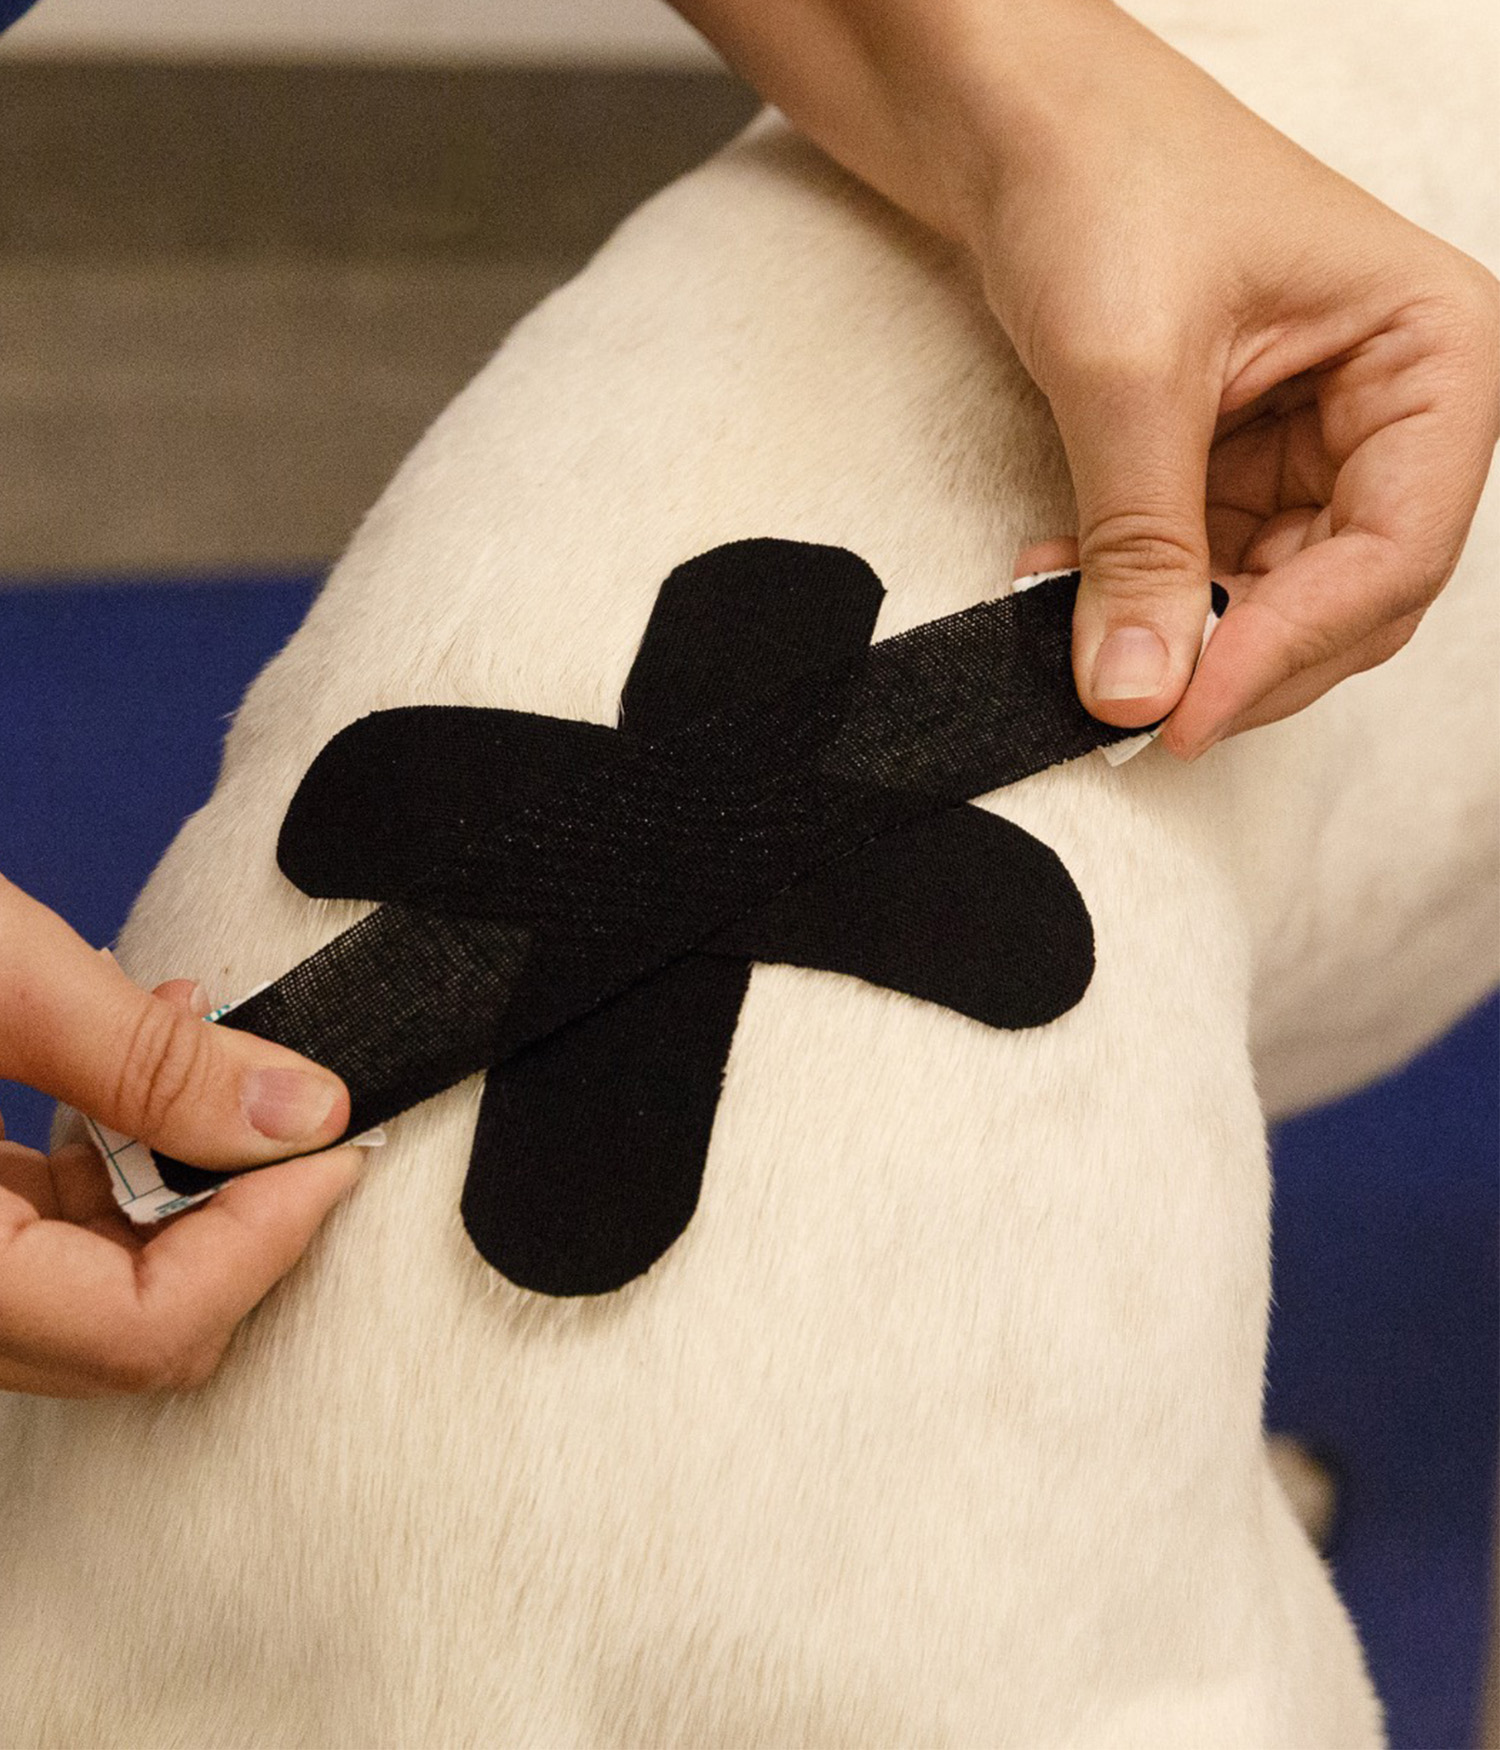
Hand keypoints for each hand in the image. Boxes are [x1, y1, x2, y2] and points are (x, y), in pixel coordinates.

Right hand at [0, 876, 357, 1394]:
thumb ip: (148, 1060)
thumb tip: (301, 1113)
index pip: (136, 1331)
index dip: (264, 1245)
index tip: (337, 1152)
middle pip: (119, 1330)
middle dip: (233, 1221)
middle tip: (300, 1116)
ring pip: (82, 1291)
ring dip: (173, 1183)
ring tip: (204, 1051)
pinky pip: (28, 1240)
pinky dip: (101, 1167)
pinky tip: (129, 1069)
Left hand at [669, 0, 1499, 755]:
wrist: (1011, 115)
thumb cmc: (1102, 177)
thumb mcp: (1128, 373)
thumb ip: (1140, 544)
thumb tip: (1135, 696)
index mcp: (1434, 353)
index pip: (1397, 553)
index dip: (1291, 649)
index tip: (1184, 714)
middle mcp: (1394, 405)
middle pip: (1349, 596)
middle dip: (1237, 656)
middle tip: (1133, 709)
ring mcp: (1313, 439)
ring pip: (1270, 599)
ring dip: (1174, 632)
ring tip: (1070, 624)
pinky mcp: (1235, 459)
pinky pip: (1204, 567)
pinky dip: (1136, 594)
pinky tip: (1058, 584)